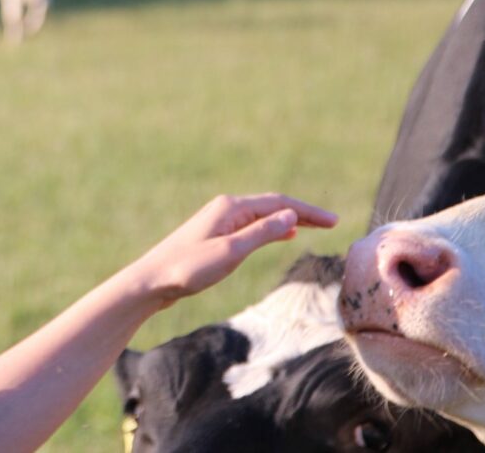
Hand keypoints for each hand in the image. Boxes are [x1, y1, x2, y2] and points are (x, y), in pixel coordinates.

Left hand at [127, 193, 337, 309]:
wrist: (151, 281)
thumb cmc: (188, 268)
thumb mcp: (231, 252)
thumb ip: (262, 233)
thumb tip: (290, 215)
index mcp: (231, 208)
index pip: (279, 203)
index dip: (308, 211)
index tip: (333, 220)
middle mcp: (226, 208)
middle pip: (272, 205)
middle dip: (302, 212)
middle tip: (331, 222)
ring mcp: (219, 221)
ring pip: (262, 215)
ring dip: (288, 219)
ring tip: (313, 226)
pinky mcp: (214, 235)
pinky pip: (252, 225)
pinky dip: (272, 227)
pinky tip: (282, 233)